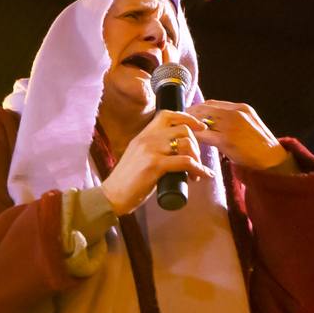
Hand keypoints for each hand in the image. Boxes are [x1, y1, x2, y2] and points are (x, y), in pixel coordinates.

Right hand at [99, 111, 215, 215]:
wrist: (112, 197)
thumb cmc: (126, 182)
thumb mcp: (138, 158)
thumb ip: (152, 150)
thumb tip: (175, 152)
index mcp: (142, 135)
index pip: (167, 115)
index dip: (187, 118)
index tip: (200, 128)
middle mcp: (146, 139)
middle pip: (183, 129)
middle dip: (196, 144)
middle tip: (196, 161)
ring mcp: (150, 150)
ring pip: (186, 144)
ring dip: (197, 158)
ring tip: (196, 172)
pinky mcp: (154, 165)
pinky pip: (185, 162)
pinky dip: (198, 168)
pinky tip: (202, 175)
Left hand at [185, 100, 293, 172]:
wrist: (272, 159)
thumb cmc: (259, 146)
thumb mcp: (248, 126)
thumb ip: (232, 121)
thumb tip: (214, 123)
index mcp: (241, 108)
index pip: (212, 103)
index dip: (197, 108)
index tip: (187, 114)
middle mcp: (236, 113)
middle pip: (204, 109)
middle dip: (188, 115)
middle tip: (177, 123)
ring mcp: (231, 125)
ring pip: (202, 121)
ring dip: (189, 126)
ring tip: (179, 133)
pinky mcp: (227, 140)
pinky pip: (204, 136)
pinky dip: (194, 138)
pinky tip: (188, 142)